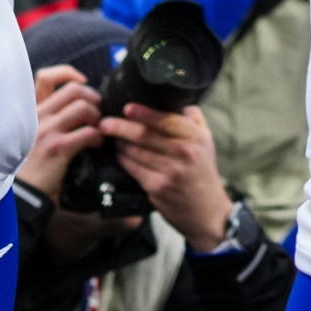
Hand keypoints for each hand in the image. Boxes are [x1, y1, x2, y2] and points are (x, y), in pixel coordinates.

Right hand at [17, 65, 104, 195]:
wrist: (20, 194)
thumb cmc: (28, 166)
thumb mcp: (28, 135)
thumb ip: (45, 118)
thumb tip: (75, 106)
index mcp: (30, 111)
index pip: (46, 77)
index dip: (69, 73)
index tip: (83, 81)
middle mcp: (37, 116)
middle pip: (74, 89)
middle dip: (93, 97)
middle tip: (97, 111)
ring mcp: (47, 131)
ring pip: (84, 107)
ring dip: (98, 117)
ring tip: (98, 129)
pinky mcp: (57, 148)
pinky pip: (88, 132)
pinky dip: (98, 137)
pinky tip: (96, 145)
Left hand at [103, 103, 235, 251]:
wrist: (207, 211)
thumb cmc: (203, 171)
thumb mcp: (206, 141)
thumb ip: (193, 119)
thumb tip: (177, 100)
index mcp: (196, 137)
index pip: (166, 120)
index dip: (144, 113)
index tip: (126, 108)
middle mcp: (184, 152)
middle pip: (145, 135)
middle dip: (120, 127)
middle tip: (104, 122)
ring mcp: (170, 171)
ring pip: (136, 152)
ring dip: (120, 143)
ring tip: (110, 136)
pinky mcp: (157, 187)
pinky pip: (134, 169)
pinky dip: (123, 160)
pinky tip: (119, 154)